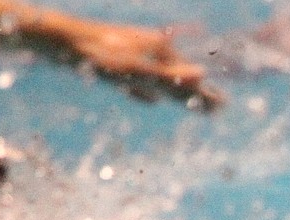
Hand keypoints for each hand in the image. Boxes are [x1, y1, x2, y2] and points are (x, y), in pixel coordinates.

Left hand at [63, 21, 223, 107]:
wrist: (65, 41)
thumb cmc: (103, 56)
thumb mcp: (138, 68)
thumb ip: (169, 75)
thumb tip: (202, 75)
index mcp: (160, 54)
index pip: (190, 80)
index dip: (206, 95)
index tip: (224, 107)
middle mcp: (152, 53)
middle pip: (180, 78)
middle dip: (198, 94)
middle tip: (217, 108)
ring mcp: (137, 57)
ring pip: (164, 79)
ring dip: (179, 92)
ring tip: (191, 102)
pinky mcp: (120, 65)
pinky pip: (143, 83)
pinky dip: (150, 93)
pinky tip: (150, 102)